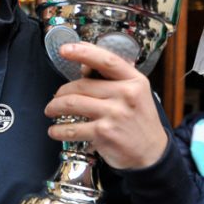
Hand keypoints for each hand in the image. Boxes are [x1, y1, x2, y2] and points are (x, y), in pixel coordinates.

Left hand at [44, 43, 167, 168]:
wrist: (152, 153)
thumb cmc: (139, 120)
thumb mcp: (135, 94)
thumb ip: (112, 79)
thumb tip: (84, 63)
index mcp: (134, 81)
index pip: (106, 61)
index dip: (83, 52)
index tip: (64, 49)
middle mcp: (125, 95)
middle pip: (81, 85)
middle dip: (61, 91)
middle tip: (55, 97)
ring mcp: (114, 114)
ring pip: (71, 104)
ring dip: (54, 107)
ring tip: (51, 110)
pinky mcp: (103, 133)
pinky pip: (72, 128)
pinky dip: (58, 130)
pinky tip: (55, 130)